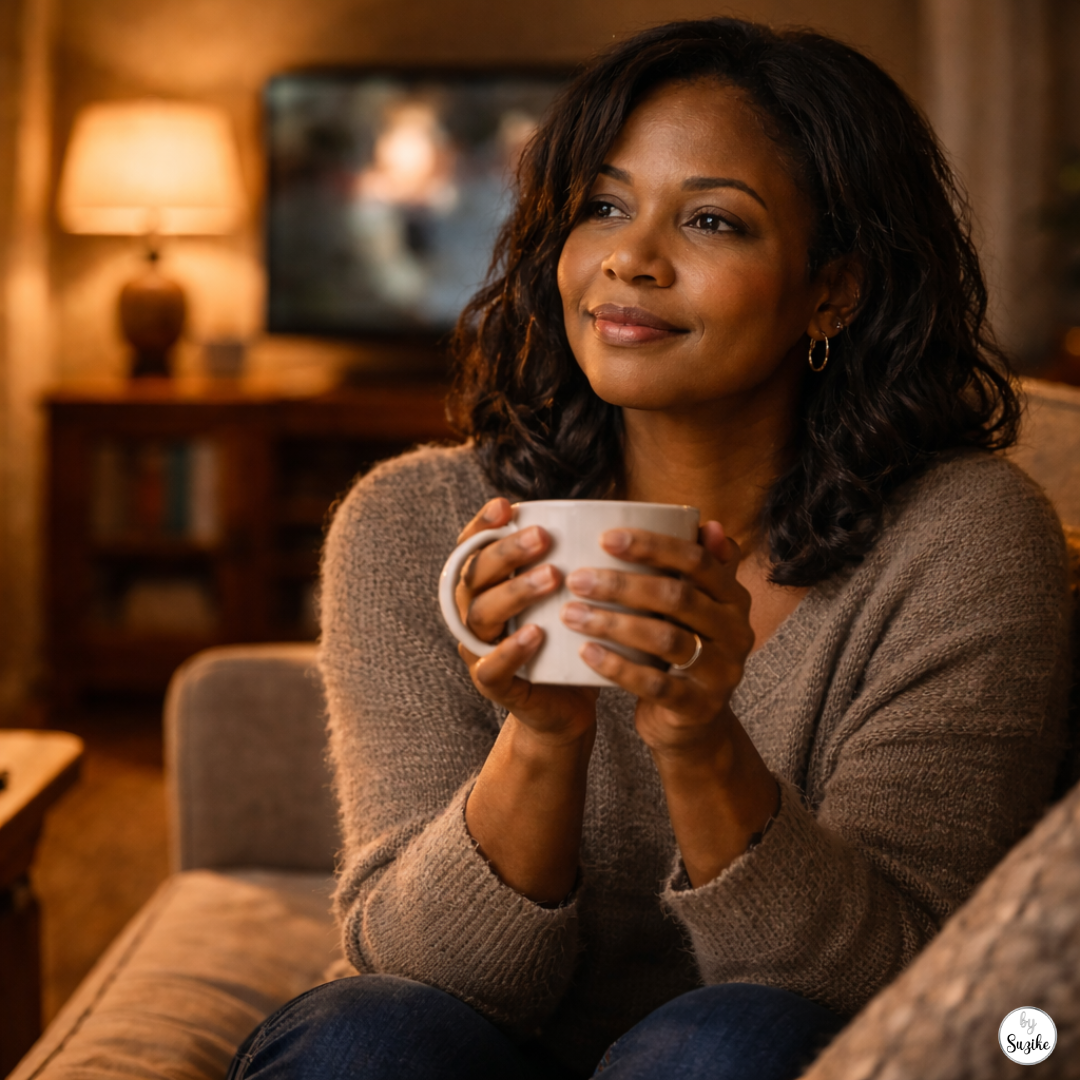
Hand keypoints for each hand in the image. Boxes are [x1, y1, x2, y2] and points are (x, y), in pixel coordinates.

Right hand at [454, 498, 597, 742]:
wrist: (568, 705)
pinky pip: (491, 666)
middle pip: (475, 574)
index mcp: (486, 585)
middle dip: (507, 552)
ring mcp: (479, 648)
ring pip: (481, 615)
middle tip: (544, 538)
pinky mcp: (492, 684)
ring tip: (552, 577)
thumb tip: (616, 511)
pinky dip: (511, 649)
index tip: (506, 505)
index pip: (472, 546)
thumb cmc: (569, 639)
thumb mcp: (570, 595)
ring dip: (515, 592)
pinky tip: (537, 633)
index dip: (482, 524)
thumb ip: (576, 559)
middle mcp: (473, 611)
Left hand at [560, 521, 753, 757]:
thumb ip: (698, 570)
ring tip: (571, 613)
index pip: (697, 561)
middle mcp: (736, 632)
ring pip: (664, 639)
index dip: (653, 545)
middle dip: (622, 585)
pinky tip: (585, 652)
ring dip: (613, 623)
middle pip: (677, 598)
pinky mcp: (699, 706)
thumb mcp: (695, 611)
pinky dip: (617, 667)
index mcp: (734, 598)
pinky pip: (655, 684)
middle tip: (577, 579)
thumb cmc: (683, 651)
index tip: (606, 538)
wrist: (691, 724)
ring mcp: (721, 672)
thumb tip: (708, 523)